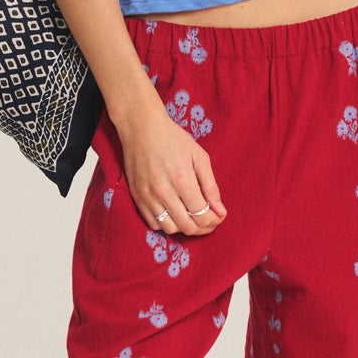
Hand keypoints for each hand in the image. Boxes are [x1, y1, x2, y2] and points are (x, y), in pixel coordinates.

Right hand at [117, 104, 228, 237]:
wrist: (141, 128)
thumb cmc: (173, 139)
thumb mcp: (199, 157)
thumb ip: (211, 186)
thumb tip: (220, 210)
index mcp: (182, 179)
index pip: (202, 214)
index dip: (215, 220)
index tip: (219, 215)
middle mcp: (163, 192)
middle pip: (188, 227)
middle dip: (204, 227)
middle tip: (210, 219)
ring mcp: (148, 196)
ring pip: (171, 229)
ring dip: (185, 227)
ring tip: (192, 217)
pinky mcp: (137, 197)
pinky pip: (154, 224)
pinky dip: (167, 224)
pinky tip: (175, 214)